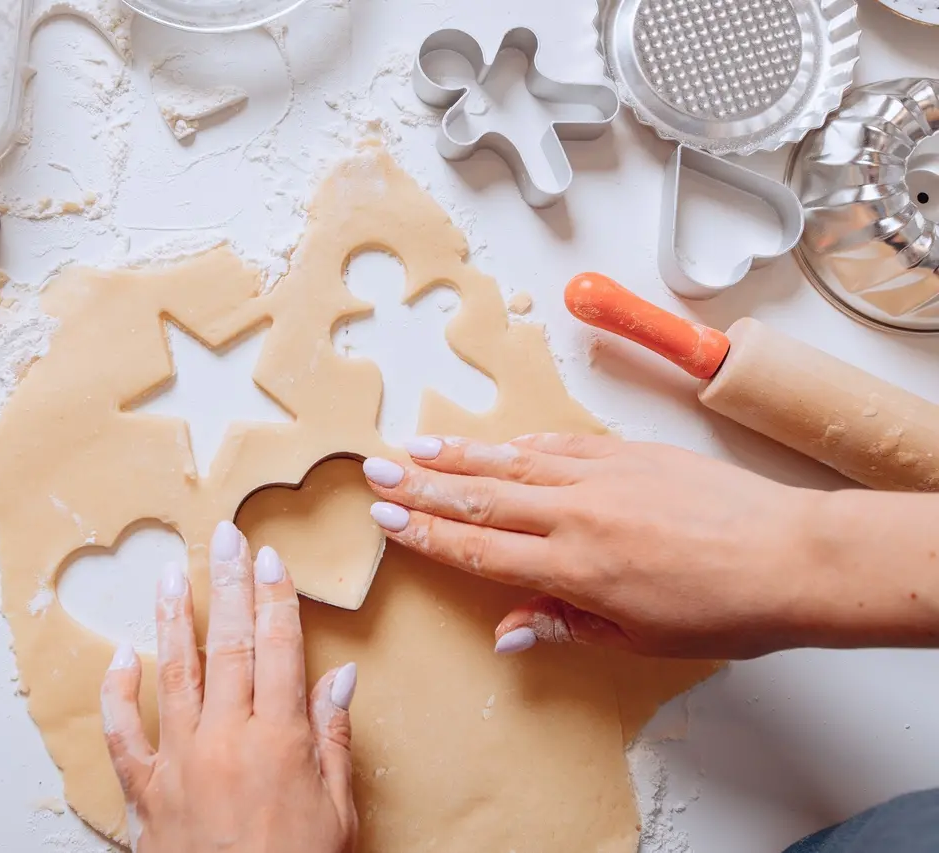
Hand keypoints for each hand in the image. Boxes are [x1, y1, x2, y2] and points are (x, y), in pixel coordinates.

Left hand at [101, 521, 358, 852]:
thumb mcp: (336, 809)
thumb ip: (332, 737)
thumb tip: (341, 674)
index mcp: (279, 739)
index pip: (280, 648)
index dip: (276, 598)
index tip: (270, 558)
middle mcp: (226, 737)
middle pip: (230, 645)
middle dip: (228, 585)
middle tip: (224, 537)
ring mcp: (180, 761)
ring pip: (175, 673)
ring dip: (175, 619)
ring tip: (172, 574)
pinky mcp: (146, 791)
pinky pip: (123, 734)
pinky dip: (118, 695)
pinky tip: (121, 658)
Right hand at [361, 434, 831, 658]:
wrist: (790, 555)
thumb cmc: (721, 609)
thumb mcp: (637, 638)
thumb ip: (565, 624)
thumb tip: (509, 632)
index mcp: (573, 567)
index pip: (479, 548)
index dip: (427, 534)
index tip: (387, 517)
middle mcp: (576, 514)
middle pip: (481, 497)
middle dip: (422, 484)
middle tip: (375, 468)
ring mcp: (601, 476)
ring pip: (512, 463)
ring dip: (459, 455)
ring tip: (415, 444)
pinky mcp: (629, 453)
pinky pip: (560, 445)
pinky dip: (522, 444)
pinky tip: (497, 444)